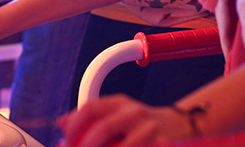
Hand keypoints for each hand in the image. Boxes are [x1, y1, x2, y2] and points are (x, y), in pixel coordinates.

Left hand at [60, 95, 191, 146]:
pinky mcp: (162, 144)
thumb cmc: (143, 125)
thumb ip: (92, 118)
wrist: (183, 126)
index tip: (65, 141)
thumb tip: (61, 123)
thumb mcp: (119, 114)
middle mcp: (135, 113)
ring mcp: (150, 130)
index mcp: (121, 103)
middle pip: (103, 128)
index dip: (73, 126)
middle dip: (85, 145)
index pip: (90, 108)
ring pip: (121, 146)